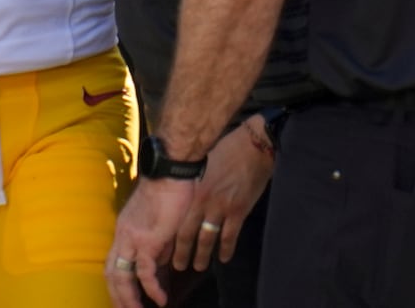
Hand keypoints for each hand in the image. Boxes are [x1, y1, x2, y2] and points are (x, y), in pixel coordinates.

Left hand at [107, 176, 195, 307]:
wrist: (170, 172)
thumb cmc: (169, 192)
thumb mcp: (161, 226)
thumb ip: (159, 247)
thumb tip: (161, 266)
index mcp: (124, 230)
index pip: (113, 263)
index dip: (116, 284)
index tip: (125, 299)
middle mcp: (123, 235)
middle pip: (111, 273)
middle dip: (117, 297)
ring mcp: (133, 237)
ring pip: (121, 276)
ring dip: (128, 299)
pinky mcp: (148, 240)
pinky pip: (145, 272)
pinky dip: (151, 289)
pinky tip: (160, 299)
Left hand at [178, 123, 273, 270]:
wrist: (250, 147)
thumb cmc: (224, 151)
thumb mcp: (199, 167)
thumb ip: (190, 184)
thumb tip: (180, 197)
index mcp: (189, 189)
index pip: (173, 218)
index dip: (168, 235)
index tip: (164, 247)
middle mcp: (201, 201)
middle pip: (186, 233)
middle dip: (181, 253)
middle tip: (178, 266)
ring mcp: (220, 207)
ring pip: (207, 239)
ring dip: (202, 256)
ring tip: (198, 267)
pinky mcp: (238, 210)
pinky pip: (229, 236)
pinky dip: (226, 249)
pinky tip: (223, 258)